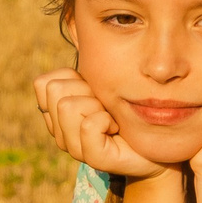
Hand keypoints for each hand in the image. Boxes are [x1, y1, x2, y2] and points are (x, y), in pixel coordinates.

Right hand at [35, 69, 165, 179]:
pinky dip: (106, 120)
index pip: (43, 83)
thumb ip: (83, 72)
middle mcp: (61, 132)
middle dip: (85, 90)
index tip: (94, 91)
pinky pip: (88, 125)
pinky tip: (116, 128)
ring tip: (112, 118)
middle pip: (55, 90)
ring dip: (97, 106)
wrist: (158, 146)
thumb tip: (75, 43)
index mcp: (58, 114)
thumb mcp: (102, 85)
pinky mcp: (94, 158)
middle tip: (106, 106)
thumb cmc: (130, 111)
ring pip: (67, 106)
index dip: (72, 78)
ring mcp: (74, 148)